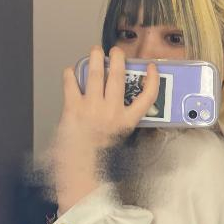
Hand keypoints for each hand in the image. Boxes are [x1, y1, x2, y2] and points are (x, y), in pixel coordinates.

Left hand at [51, 46, 158, 211]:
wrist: (79, 172)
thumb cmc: (99, 160)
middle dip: (118, 59)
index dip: (151, 80)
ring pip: (96, 75)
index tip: (152, 68)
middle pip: (119, 78)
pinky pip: (71, 85)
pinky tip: (71, 70)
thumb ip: (119, 122)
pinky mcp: (73, 109)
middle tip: (116, 51)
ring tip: (95, 51)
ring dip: (95, 59)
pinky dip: (71, 75)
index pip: (147, 97)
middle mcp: (112, 112)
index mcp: (126, 122)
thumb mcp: (118, 140)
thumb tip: (114, 104)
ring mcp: (92, 109)